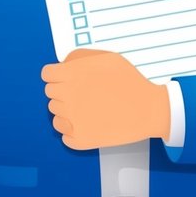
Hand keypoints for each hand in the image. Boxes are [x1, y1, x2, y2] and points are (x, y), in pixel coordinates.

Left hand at [41, 48, 170, 149]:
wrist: (149, 109)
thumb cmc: (130, 81)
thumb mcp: (107, 57)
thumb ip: (80, 57)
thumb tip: (63, 64)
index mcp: (71, 75)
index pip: (47, 75)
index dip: (56, 75)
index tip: (67, 79)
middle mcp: (68, 96)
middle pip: (51, 94)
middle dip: (63, 93)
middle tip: (83, 94)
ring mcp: (73, 120)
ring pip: (56, 115)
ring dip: (67, 112)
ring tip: (88, 109)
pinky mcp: (80, 139)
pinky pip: (64, 135)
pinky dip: (74, 131)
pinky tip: (89, 124)